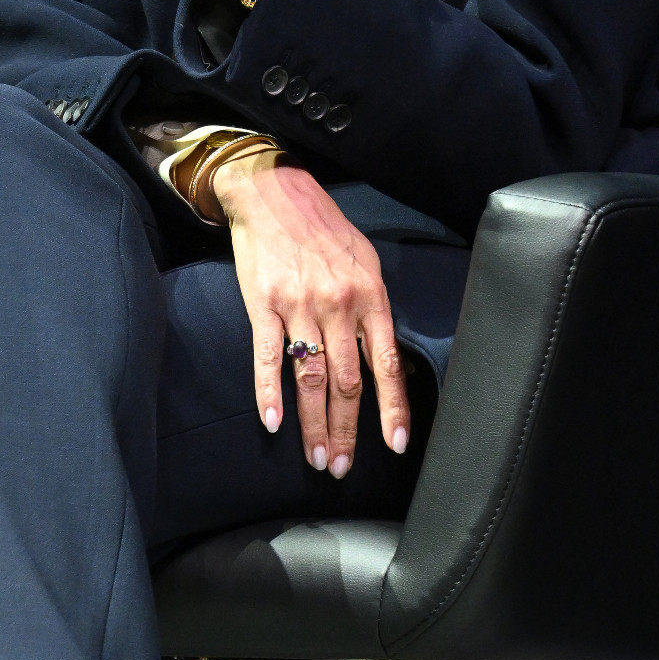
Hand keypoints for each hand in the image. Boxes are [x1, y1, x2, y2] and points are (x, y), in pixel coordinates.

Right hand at [214, 149, 410, 475]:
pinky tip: (272, 422)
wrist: (273, 192)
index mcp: (369, 295)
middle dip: (347, 431)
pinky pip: (268, 357)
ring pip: (311, 378)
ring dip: (313, 424)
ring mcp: (299, 304)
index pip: (385, 364)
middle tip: (341, 467)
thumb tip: (383, 357)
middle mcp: (338, 303)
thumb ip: (373, 309)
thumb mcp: (364, 260)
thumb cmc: (323, 228)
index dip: (392, 408)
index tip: (394, 445)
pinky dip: (269, 393)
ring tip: (316, 457)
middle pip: (347, 382)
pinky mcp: (264, 304)